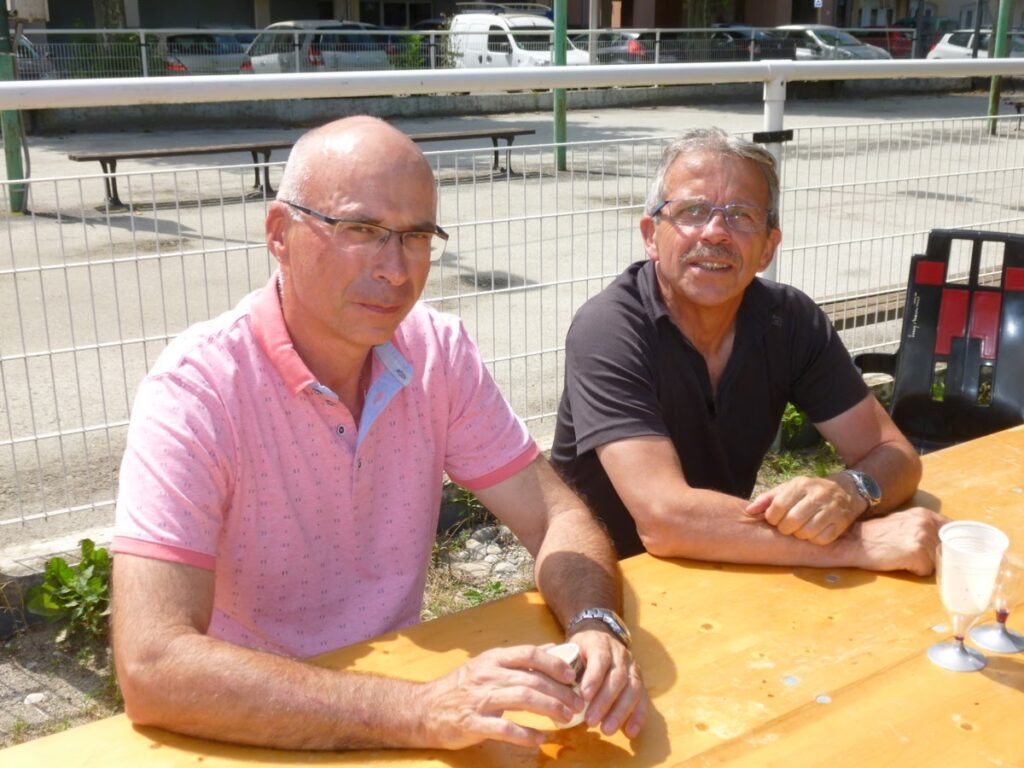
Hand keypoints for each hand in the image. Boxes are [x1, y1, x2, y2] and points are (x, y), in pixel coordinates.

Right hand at [416, 645, 583, 749]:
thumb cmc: (460, 687)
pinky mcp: (473, 723)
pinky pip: (505, 729)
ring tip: (566, 718)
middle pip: (532, 679)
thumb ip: (520, 659)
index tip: (572, 676)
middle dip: (560, 692)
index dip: (554, 663)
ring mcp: (480, 699)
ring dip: (549, 709)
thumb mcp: (488, 665)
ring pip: (522, 699)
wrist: (424, 709)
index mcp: (493, 659)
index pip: (529, 654)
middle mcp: (488, 675)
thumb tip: (552, 648)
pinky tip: (540, 739)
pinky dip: (526, 735)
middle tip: (577, 704)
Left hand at [567, 628, 648, 738]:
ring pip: (632, 689)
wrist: (599, 635)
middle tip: (590, 721)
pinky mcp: (639, 681)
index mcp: (600, 644)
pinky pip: (643, 699)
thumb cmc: (580, 649)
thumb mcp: (569, 649)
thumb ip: (562, 666)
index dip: (594, 678)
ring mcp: (632, 667)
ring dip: (620, 712)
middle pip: (617, 677)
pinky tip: (630, 732)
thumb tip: (549, 688)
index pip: (600, 659)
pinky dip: (638, 717)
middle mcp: (620, 655)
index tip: (584, 696)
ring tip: (606, 730)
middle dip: (604, 701)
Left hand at [745, 474, 864, 544]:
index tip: (774, 520)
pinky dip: (814, 540)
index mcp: (801, 485)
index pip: (778, 506)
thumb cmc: (809, 491)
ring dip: (799, 535)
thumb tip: (749, 510)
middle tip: (786, 527)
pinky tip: (813, 533)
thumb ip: (768, 499)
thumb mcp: (789, 488)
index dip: (772, 518)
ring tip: (800, 530)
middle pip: (792, 521)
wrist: (846, 490)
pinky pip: (822, 539)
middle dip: (785, 528)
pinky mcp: (842, 522)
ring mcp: (831, 509)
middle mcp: (817, 495)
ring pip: (807, 532)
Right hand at [848, 506, 946, 574]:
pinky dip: (915, 571)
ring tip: (905, 558)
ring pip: (938, 561)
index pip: (954, 529)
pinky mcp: (917, 554)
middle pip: (948, 548)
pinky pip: (926, 571)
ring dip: (926, 564)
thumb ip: (924, 527)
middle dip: (938, 555)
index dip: (951, 542)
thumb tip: (945, 540)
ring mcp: (923, 538)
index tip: (947, 549)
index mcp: (924, 514)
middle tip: (916, 555)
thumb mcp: (903, 523)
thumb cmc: (876, 535)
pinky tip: (900, 563)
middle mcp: (927, 523)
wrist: (855, 541)